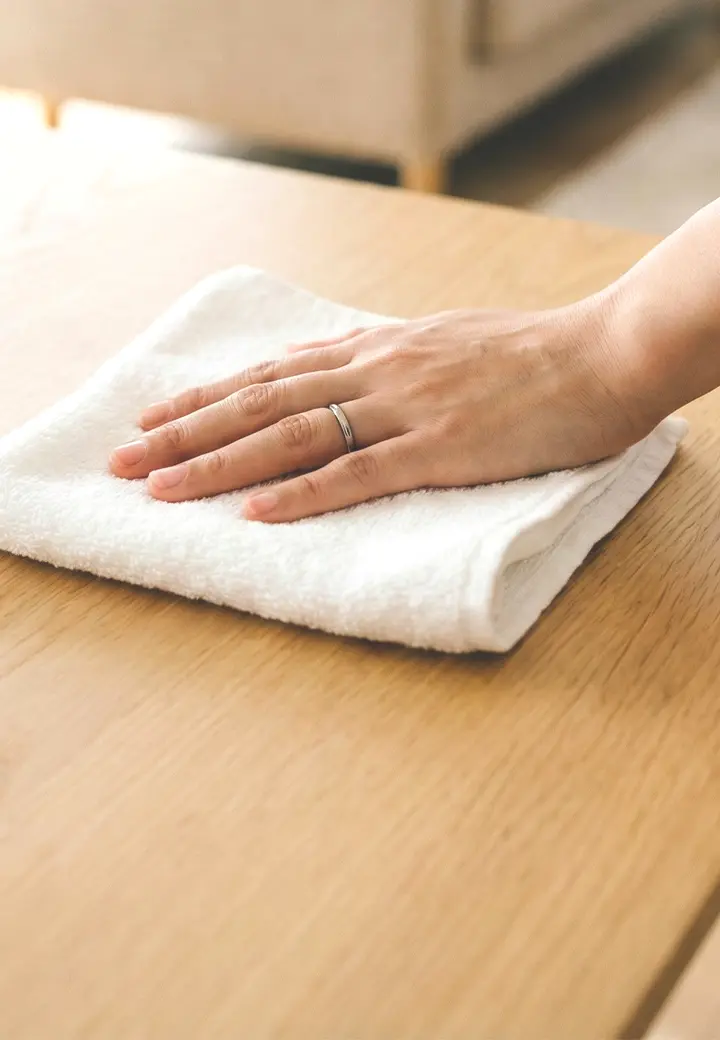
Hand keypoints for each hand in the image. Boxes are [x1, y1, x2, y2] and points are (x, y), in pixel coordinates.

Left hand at [109, 298, 649, 522]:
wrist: (603, 352)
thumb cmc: (533, 353)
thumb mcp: (446, 342)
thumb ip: (392, 362)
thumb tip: (349, 376)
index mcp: (377, 349)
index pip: (271, 373)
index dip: (206, 395)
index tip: (154, 414)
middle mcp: (375, 371)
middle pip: (259, 403)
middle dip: (184, 431)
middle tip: (123, 458)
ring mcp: (404, 409)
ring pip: (290, 436)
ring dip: (218, 463)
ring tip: (159, 488)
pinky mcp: (439, 448)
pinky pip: (357, 473)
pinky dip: (300, 494)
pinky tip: (253, 513)